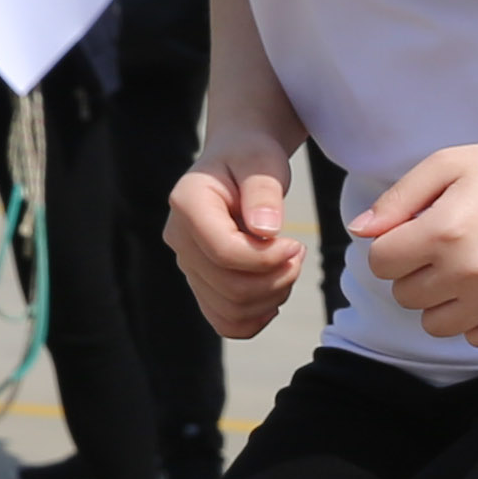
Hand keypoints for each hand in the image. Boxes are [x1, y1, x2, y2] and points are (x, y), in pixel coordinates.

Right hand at [169, 152, 310, 341]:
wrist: (237, 161)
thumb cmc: (251, 158)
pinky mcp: (200, 281)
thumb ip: (264, 192)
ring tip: (289, 267)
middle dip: (276, 279)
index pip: (225, 252)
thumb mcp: (263, 161)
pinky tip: (275, 292)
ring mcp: (187, 263)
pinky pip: (224, 320)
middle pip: (229, 287)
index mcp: (187, 204)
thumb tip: (266, 230)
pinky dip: (256, 317)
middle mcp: (179, 238)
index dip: (268, 259)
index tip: (296, 244)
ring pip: (230, 309)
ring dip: (272, 297)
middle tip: (298, 254)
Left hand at [349, 129, 477, 347]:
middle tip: (442, 248)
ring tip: (459, 272)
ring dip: (438, 301)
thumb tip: (360, 232)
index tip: (413, 233)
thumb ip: (397, 199)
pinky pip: (474, 338)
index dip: (390, 246)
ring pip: (434, 325)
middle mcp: (469, 270)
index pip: (380, 263)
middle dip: (413, 271)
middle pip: (404, 295)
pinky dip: (471, 320)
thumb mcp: (446, 165)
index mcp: (444, 231)